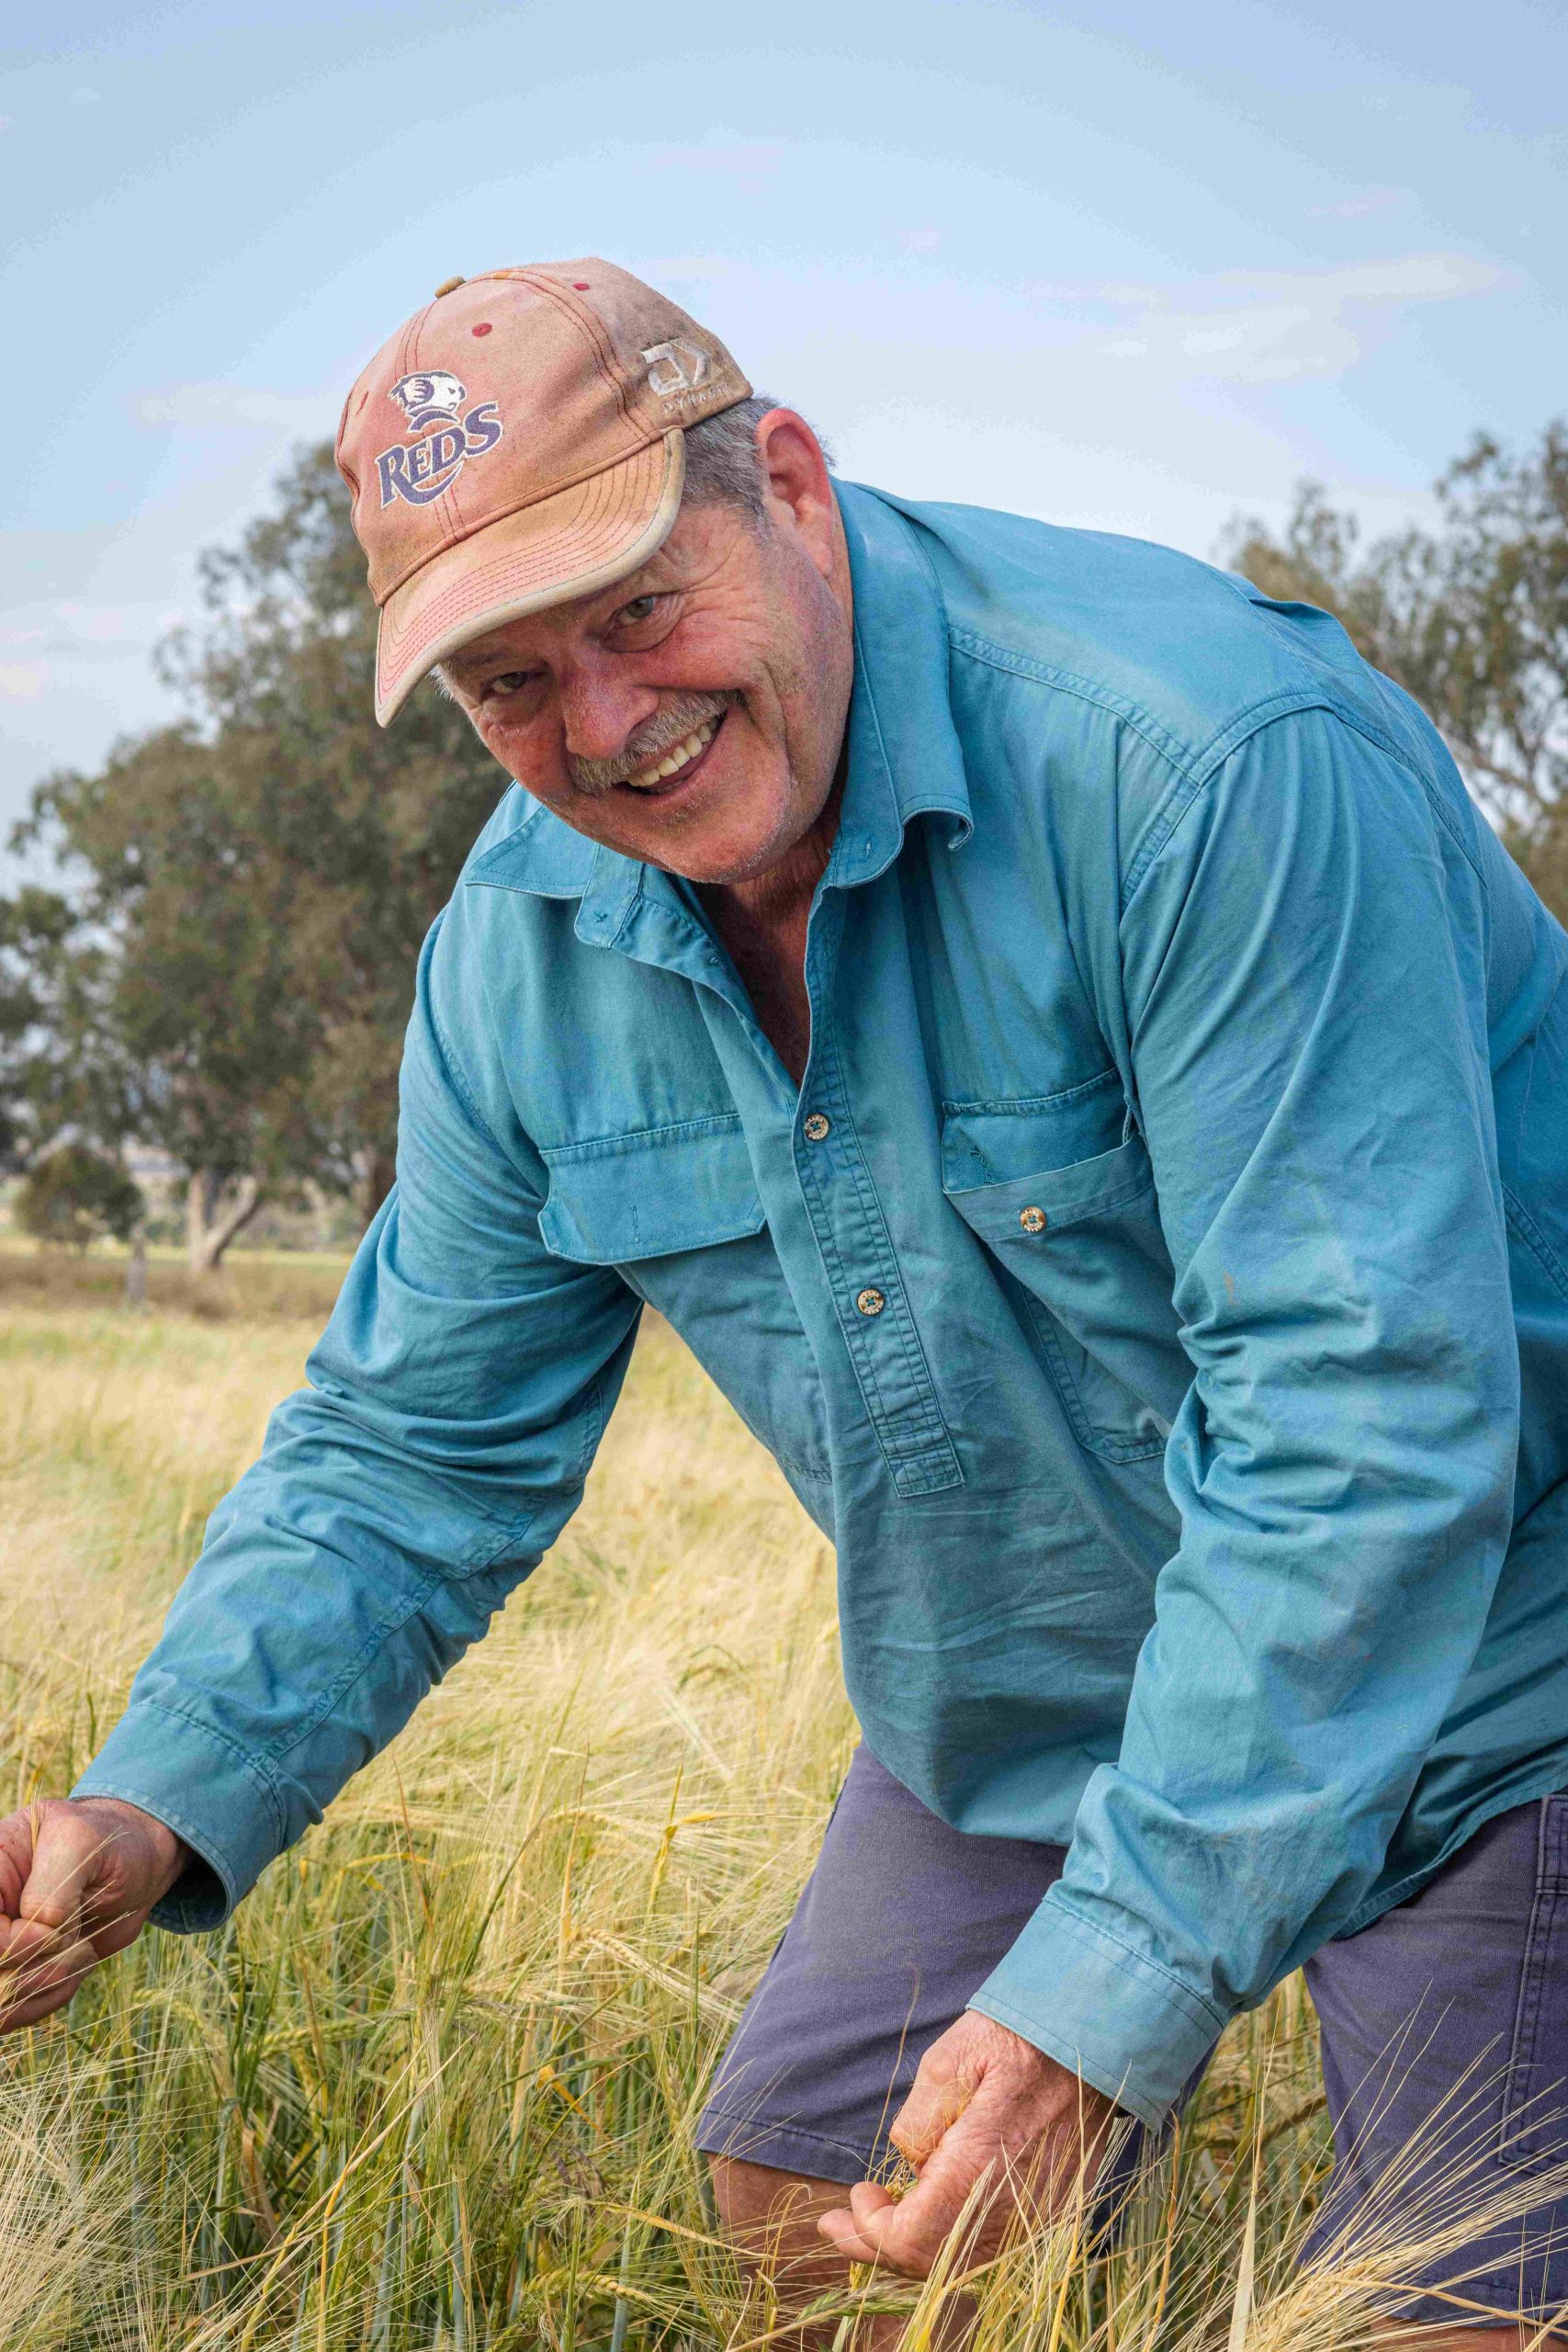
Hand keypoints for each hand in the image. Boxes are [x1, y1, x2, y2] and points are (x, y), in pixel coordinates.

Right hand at [0, 1797, 187, 2030]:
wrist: (134, 1866)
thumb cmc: (106, 1842)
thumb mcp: (80, 1842)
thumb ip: (52, 1887)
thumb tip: (37, 1930)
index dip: (11, 1943)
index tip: (55, 1932)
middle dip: (31, 1971)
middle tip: (76, 1948)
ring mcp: (2, 1944)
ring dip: (45, 1985)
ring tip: (82, 1950)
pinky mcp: (18, 1970)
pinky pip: (14, 2010)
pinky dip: (50, 1996)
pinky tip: (78, 1961)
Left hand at [818, 2013, 1115, 2277]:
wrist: (1091, 2036)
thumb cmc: (1016, 2040)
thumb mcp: (947, 2062)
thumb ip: (917, 2124)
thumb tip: (912, 2166)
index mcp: (977, 2172)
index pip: (909, 2241)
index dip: (870, 2231)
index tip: (856, 2196)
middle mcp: (1010, 2210)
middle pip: (932, 2264)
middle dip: (880, 2248)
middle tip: (844, 2225)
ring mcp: (1036, 2216)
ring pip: (963, 2262)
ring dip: (916, 2248)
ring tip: (882, 2218)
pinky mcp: (1053, 2210)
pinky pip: (993, 2247)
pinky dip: (954, 2241)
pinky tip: (934, 2211)